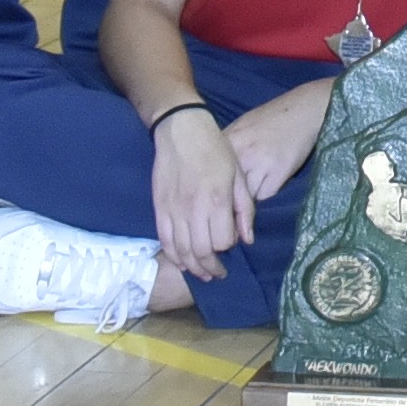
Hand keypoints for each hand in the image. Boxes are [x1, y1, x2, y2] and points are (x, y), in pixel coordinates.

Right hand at [150, 109, 250, 276]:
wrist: (182, 131)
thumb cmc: (215, 151)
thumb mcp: (238, 176)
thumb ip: (244, 209)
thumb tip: (247, 239)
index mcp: (216, 200)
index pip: (223, 241)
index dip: (229, 247)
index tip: (232, 245)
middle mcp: (193, 209)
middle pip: (201, 252)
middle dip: (211, 268)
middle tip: (219, 273)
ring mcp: (173, 210)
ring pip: (181, 251)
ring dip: (193, 267)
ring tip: (203, 274)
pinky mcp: (159, 208)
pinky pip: (164, 240)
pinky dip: (173, 255)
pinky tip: (182, 262)